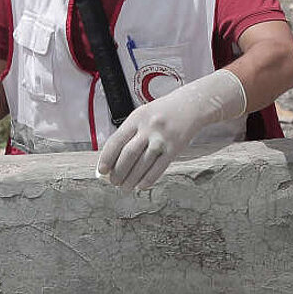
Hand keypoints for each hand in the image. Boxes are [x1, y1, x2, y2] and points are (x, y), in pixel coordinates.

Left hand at [97, 69, 245, 190]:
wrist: (190, 105)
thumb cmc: (163, 112)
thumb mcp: (143, 115)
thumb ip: (129, 133)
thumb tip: (113, 158)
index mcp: (137, 118)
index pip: (116, 140)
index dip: (107, 158)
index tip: (102, 170)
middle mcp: (149, 128)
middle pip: (128, 155)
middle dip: (118, 172)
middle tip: (114, 182)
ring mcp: (162, 138)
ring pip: (142, 164)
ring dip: (131, 179)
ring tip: (125, 188)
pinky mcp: (175, 148)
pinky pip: (159, 168)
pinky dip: (148, 179)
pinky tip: (141, 186)